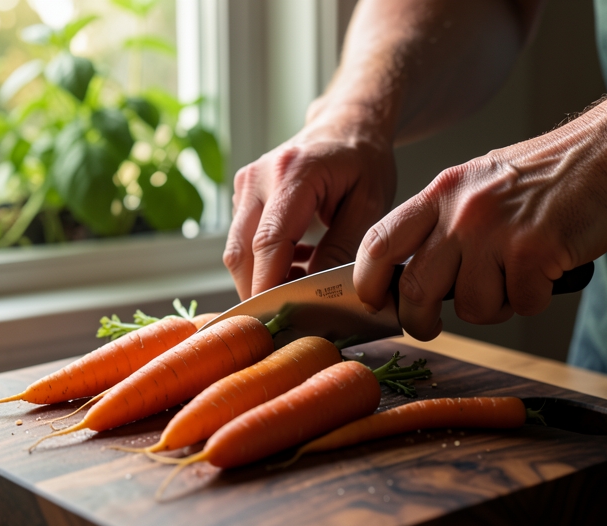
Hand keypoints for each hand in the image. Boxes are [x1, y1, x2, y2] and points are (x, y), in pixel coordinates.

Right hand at [223, 107, 396, 298]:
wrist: (347, 125)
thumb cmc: (364, 160)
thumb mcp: (369, 204)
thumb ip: (342, 248)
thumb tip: (318, 291)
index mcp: (293, 173)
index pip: (268, 243)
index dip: (269, 286)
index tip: (278, 320)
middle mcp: (259, 177)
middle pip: (241, 252)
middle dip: (259, 290)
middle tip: (291, 316)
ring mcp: (246, 183)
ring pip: (236, 250)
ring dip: (261, 277)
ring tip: (302, 284)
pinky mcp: (243, 194)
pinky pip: (242, 239)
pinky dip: (263, 261)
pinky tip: (296, 263)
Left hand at [353, 104, 606, 340]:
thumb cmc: (544, 176)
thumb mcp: (474, 185)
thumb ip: (440, 224)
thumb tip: (409, 277)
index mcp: (439, 194)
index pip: (378, 243)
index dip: (366, 281)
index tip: (373, 302)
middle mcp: (460, 212)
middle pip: (414, 289)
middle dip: (417, 321)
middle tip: (428, 327)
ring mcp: (496, 231)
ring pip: (470, 306)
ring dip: (491, 308)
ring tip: (512, 281)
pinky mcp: (535, 250)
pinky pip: (519, 304)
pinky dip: (532, 300)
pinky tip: (544, 272)